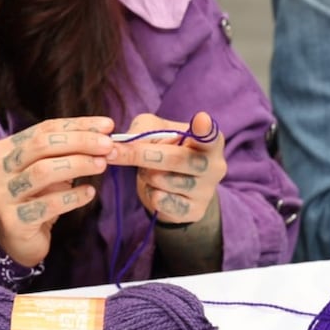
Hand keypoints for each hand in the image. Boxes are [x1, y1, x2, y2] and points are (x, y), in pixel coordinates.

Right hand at [0, 116, 113, 266]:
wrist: (17, 242)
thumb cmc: (35, 199)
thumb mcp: (44, 169)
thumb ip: (64, 151)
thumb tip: (102, 134)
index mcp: (3, 151)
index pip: (43, 130)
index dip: (77, 125)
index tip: (106, 126)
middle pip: (41, 146)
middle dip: (79, 142)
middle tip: (107, 146)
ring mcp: (1, 196)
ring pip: (43, 171)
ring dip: (78, 165)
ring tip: (101, 166)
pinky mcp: (12, 221)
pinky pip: (48, 204)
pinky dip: (73, 197)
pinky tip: (89, 193)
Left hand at [107, 111, 226, 223]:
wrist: (175, 189)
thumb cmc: (167, 151)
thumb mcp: (157, 131)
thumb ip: (143, 128)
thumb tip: (128, 141)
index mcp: (210, 140)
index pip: (210, 135)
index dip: (204, 129)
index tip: (201, 119)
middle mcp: (214, 165)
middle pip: (175, 158)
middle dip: (141, 155)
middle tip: (114, 152)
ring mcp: (206, 190)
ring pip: (163, 181)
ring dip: (147, 175)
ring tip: (150, 172)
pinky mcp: (194, 210)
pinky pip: (162, 202)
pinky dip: (151, 194)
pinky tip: (155, 190)